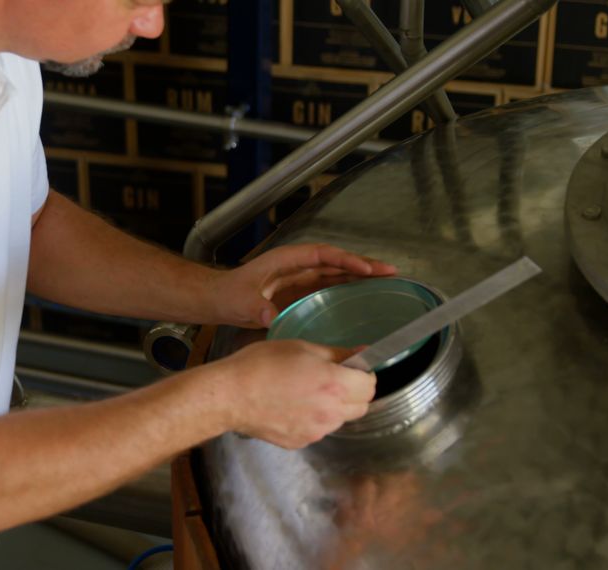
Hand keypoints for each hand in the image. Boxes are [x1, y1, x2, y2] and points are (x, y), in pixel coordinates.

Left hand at [207, 244, 396, 328]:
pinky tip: (365, 294)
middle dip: (362, 264)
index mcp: (285, 260)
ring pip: (337, 272)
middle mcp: (296, 266)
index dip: (344, 260)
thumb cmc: (227, 294)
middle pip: (336, 261)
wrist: (218, 300)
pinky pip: (330, 286)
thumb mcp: (239, 302)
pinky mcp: (301, 292)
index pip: (321, 255)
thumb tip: (270, 315)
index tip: (364, 268)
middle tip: (389, 271)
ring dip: (360, 274)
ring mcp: (300, 278)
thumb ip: (254, 307)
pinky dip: (349, 287)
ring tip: (387, 279)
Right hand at [211, 340, 376, 448]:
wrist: (230, 395)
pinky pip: (319, 430)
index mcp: (334, 384)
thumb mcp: (301, 348)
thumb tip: (363, 353)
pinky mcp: (301, 442)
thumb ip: (337, 353)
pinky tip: (293, 406)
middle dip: (354, 393)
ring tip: (307, 393)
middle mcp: (330, 412)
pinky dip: (314, 419)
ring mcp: (316, 431)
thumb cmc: (261, 364)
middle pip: (362, 407)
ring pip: (341, 420)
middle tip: (333, 380)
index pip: (370, 385)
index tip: (353, 369)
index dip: (365, 375)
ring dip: (335, 407)